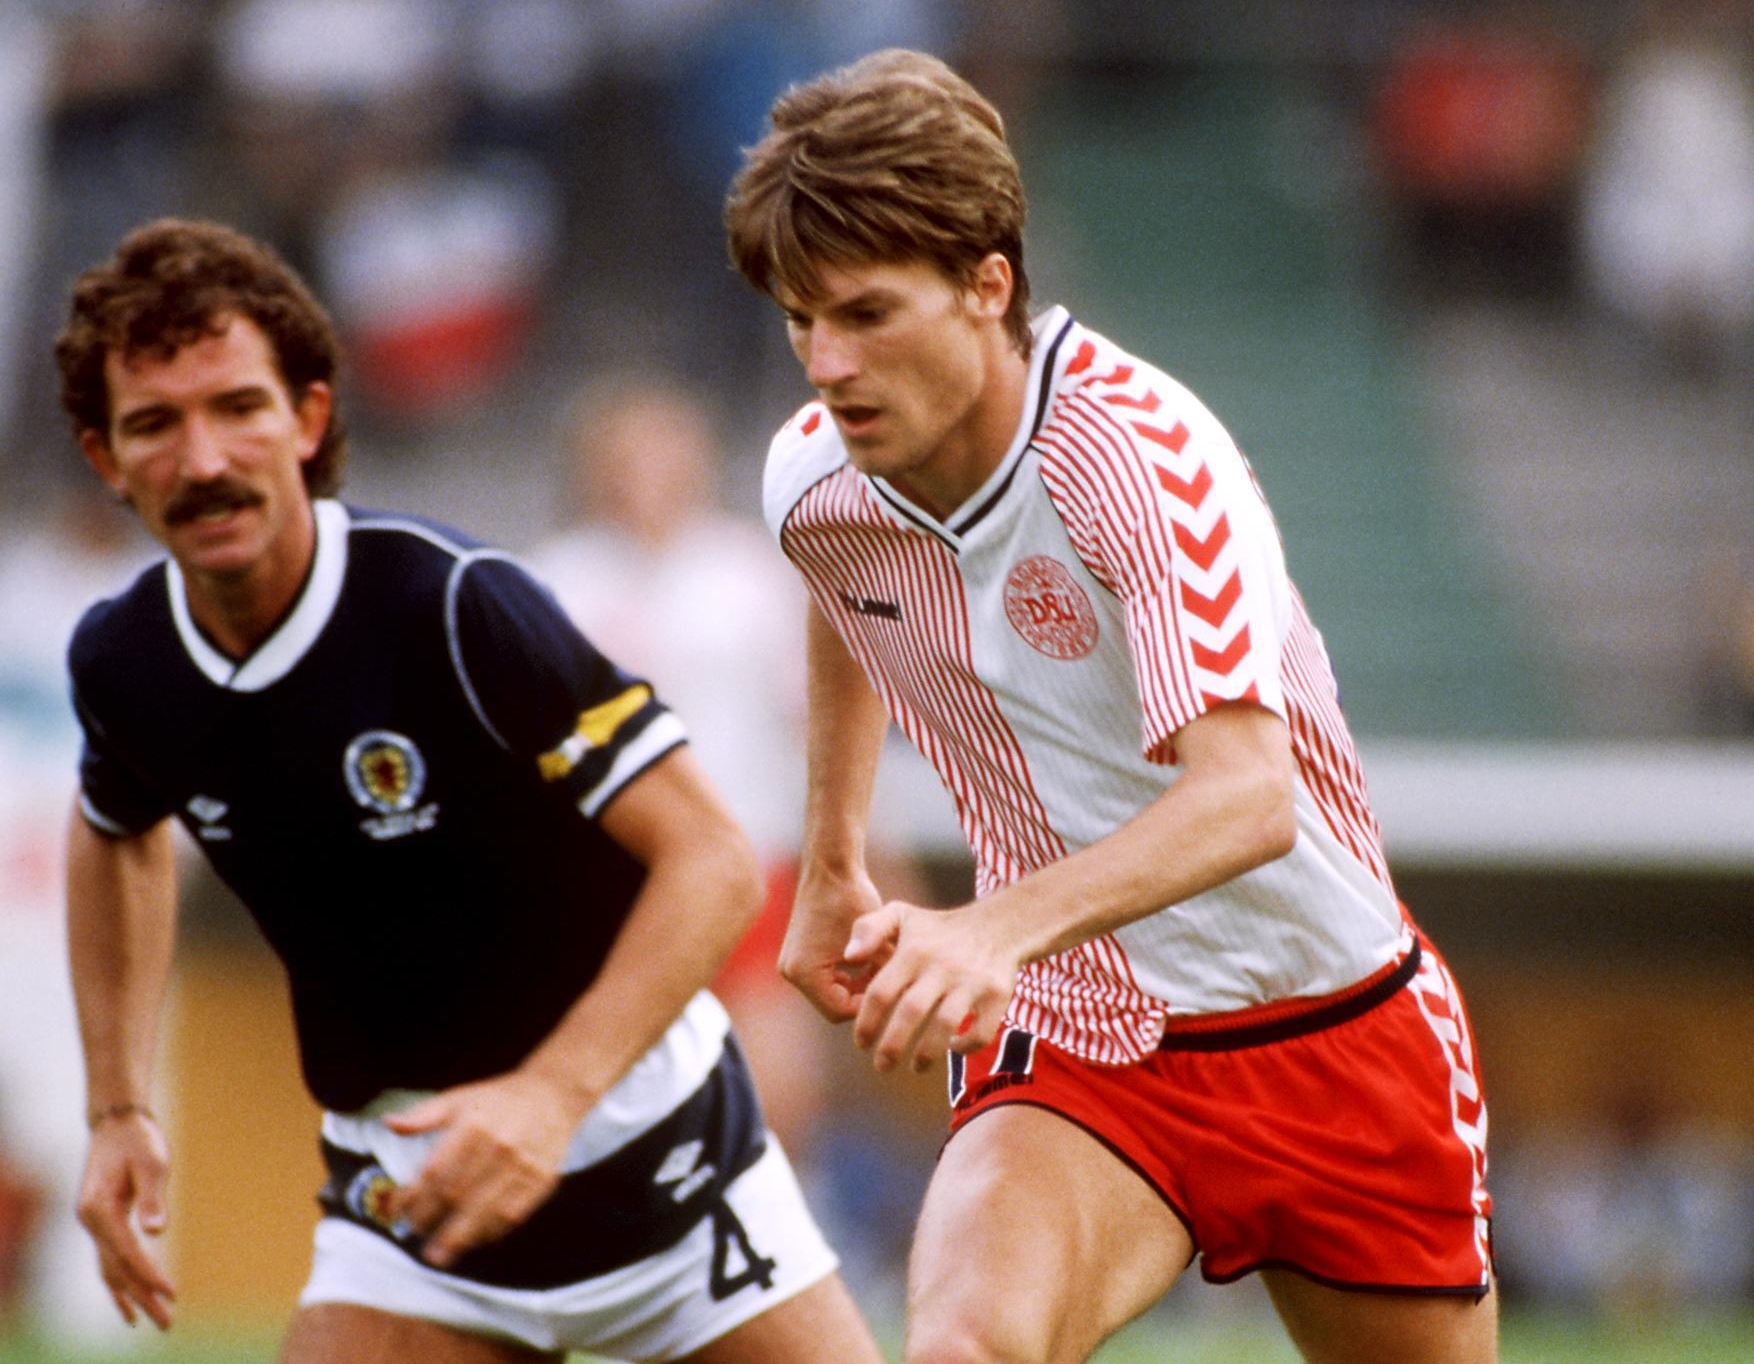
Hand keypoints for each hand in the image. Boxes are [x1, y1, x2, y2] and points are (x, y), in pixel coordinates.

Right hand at [76, 1112, 174, 1328]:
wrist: (117, 1125)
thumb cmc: (138, 1141)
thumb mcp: (151, 1162)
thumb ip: (152, 1197)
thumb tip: (157, 1231)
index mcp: (99, 1208)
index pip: (126, 1251)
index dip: (149, 1273)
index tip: (171, 1293)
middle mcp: (90, 1222)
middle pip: (116, 1269)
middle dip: (143, 1297)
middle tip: (167, 1324)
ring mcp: (92, 1225)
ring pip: (110, 1270)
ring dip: (132, 1297)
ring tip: (155, 1322)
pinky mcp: (100, 1225)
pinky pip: (108, 1263)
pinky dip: (119, 1285)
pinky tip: (131, 1305)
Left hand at [384, 1069, 584, 1269]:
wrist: (554, 1095)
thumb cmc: (499, 1100)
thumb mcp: (460, 1098)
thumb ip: (424, 1114)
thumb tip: (388, 1124)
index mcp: (473, 1125)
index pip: (435, 1171)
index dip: (414, 1197)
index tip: (399, 1212)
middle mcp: (498, 1146)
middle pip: (457, 1195)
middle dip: (432, 1221)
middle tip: (416, 1235)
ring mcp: (523, 1165)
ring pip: (485, 1211)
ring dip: (459, 1238)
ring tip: (439, 1255)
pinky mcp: (542, 1180)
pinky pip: (512, 1215)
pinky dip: (490, 1233)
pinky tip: (473, 1241)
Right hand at [778, 860, 885, 1021]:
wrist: (830, 866)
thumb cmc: (852, 896)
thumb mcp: (875, 941)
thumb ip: (883, 974)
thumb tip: (898, 1000)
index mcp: (803, 972)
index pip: (839, 1011)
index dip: (869, 1004)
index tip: (892, 988)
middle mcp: (791, 972)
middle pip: (834, 1006)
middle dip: (863, 996)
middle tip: (890, 980)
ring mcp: (792, 964)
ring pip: (832, 993)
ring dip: (857, 986)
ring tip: (881, 968)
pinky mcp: (799, 956)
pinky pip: (826, 979)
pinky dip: (847, 976)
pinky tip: (868, 961)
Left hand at [846, 901, 1016, 1073]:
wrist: (998, 925)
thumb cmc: (937, 929)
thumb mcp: (901, 915)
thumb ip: (868, 930)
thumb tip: (848, 958)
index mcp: (912, 951)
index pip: (881, 992)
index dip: (866, 1023)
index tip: (862, 1043)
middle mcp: (941, 966)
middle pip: (911, 1012)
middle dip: (892, 1046)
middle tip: (882, 1066)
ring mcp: (971, 981)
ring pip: (946, 1024)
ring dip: (927, 1053)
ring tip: (916, 1067)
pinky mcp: (997, 994)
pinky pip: (981, 1030)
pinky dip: (967, 1045)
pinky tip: (955, 1046)